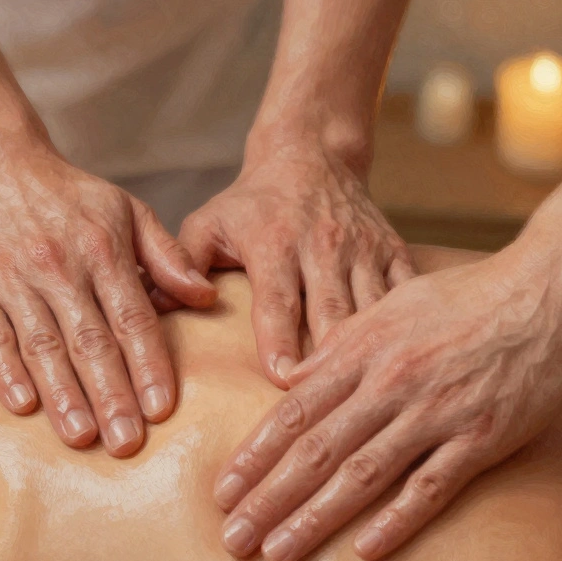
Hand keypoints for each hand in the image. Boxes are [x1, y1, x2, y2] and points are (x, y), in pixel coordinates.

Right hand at [0, 148, 216, 455]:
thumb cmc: (66, 195)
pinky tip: (24, 406)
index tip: (162, 409)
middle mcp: (59, 266)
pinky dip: (5, 373)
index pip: (132, 317)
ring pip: (43, 345)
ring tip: (82, 438)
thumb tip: (205, 298)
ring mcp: (12, 279)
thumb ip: (167, 255)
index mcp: (102, 249)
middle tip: (127, 442)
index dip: (148, 364)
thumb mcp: (126, 209)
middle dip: (111, 395)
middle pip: (90, 340)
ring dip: (63, 395)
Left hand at [176, 146, 413, 384]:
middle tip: (328, 405)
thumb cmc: (251, 204)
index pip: (277, 300)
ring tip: (373, 395)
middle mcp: (323, 246)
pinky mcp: (394, 252)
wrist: (312, 155)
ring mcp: (364, 250)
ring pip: (374, 308)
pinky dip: (409, 327)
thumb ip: (180, 263)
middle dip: (332, 359)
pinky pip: (407, 295)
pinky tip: (410, 364)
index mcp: (275, 243)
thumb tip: (151, 302)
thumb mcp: (208, 223)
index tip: (282, 380)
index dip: (280, 341)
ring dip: (374, 351)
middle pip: (332, 311)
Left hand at [213, 249, 561, 560]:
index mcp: (361, 353)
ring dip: (315, 517)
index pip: (292, 413)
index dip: (254, 456)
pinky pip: (433, 485)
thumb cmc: (463, 297)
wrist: (547, 288)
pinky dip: (398, 518)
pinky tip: (366, 550)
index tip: (222, 492)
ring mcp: (435, 411)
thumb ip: (337, 348)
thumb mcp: (386, 308)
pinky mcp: (483, 435)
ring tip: (278, 552)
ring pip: (363, 473)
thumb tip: (289, 379)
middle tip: (233, 538)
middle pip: (315, 450)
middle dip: (268, 498)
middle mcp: (389, 384)